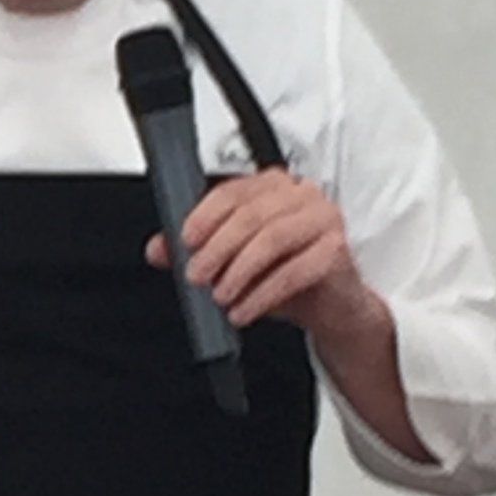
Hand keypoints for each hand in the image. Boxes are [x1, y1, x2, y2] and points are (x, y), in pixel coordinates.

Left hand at [150, 169, 379, 347]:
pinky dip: (262, 294)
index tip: (185, 241)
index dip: (204, 216)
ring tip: (220, 297)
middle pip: (251, 215)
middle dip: (217, 249)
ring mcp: (323, 219)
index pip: (232, 191)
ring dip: (238, 272)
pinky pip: (294, 271)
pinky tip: (244, 309)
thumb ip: (196, 248)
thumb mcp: (233, 259)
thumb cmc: (283, 271)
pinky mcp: (336, 250)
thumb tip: (159, 249)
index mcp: (272, 186)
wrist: (328, 304)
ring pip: (271, 240)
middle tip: (197, 276)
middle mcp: (301, 195)